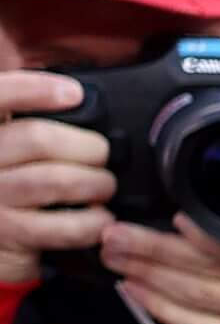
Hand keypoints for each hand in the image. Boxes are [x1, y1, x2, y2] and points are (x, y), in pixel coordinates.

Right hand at [0, 69, 113, 284]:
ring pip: (57, 180)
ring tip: (103, 186)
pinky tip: (99, 218)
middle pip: (39, 138)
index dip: (32, 89)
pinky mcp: (10, 234)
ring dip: (97, 183)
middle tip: (101, 155)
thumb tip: (77, 97)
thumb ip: (32, 122)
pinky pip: (64, 225)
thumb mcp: (13, 147)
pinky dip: (93, 221)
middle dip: (88, 146)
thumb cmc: (13, 186)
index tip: (74, 93)